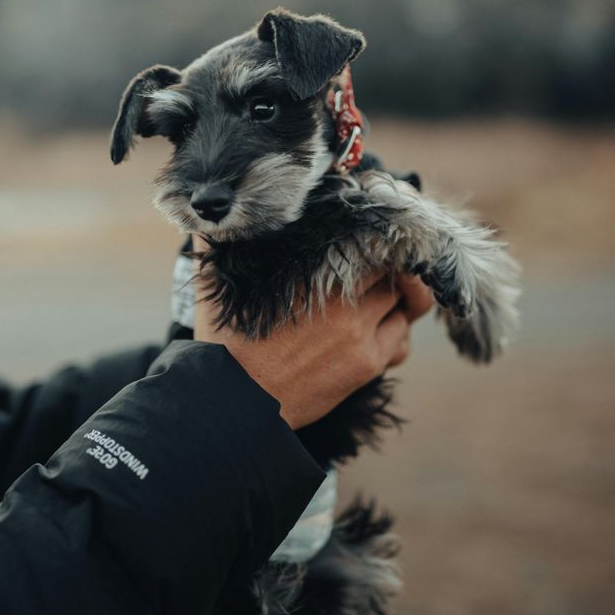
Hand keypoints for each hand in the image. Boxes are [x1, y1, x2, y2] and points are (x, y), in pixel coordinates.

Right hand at [192, 238, 432, 428]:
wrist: (234, 403)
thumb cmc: (225, 343)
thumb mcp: (217, 283)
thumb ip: (218, 241)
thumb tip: (209, 212)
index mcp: (312, 270)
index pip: (371, 238)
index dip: (378, 235)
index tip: (375, 237)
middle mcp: (344, 298)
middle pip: (394, 268)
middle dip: (393, 265)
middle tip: (384, 266)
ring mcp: (360, 332)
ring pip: (406, 303)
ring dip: (400, 299)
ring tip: (385, 299)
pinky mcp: (366, 364)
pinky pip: (401, 340)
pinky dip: (397, 333)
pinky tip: (378, 332)